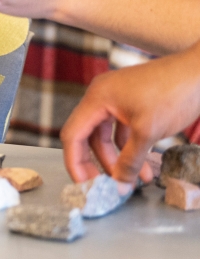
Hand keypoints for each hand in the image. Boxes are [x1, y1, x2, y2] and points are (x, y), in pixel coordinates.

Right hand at [61, 44, 199, 183]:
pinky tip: (143, 165)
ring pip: (107, 135)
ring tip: (134, 180)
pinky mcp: (132, 101)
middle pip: (88, 136)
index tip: (85, 186)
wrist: (199, 72)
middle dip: (99, 163)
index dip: (75, 163)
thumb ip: (130, 160)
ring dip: (118, 158)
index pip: (73, 135)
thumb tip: (119, 185)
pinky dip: (130, 147)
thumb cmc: (172, 94)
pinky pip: (123, 129)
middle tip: (108, 186)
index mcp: (97, 98)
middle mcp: (101, 96)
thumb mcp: (148, 132)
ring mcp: (116, 98)